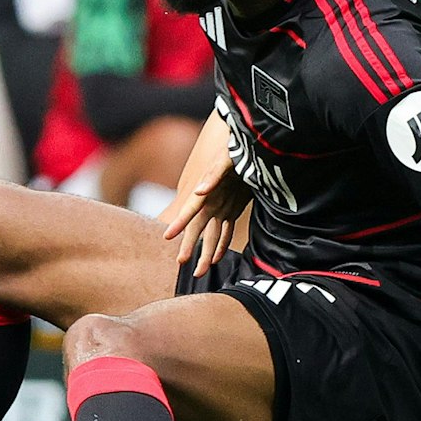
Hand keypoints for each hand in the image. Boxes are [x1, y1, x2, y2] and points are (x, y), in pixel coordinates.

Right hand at [161, 155, 251, 276]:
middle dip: (189, 245)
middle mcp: (211, 202)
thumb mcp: (227, 159)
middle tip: (181, 263)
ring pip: (211, 235)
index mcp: (206, 191)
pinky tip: (217, 258)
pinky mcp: (233, 209)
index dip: (179, 223)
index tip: (167, 236)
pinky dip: (222, 245)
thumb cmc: (237, 150)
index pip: (190, 210)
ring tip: (199, 272)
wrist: (253, 148)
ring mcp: (222, 207)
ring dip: (205, 252)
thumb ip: (213, 174)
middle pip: (197, 228)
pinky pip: (226, 231)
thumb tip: (199, 191)